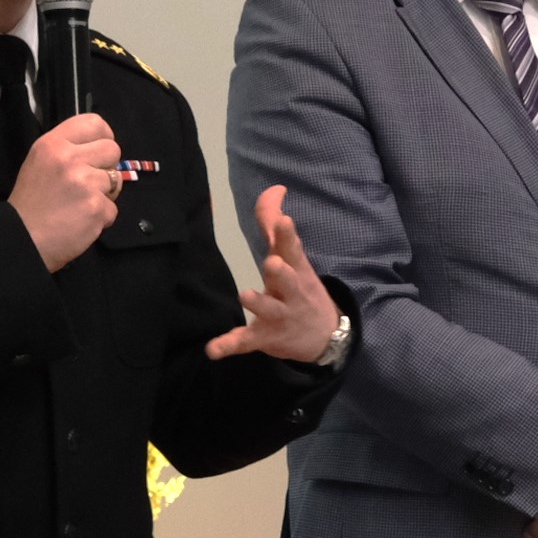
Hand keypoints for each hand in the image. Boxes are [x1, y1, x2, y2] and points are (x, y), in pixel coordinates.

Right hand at [10, 112, 122, 270]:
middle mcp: (69, 159)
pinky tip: (81, 220)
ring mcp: (85, 183)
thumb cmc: (30, 203)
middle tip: (90, 181)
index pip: (94, 122)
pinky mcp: (96, 207)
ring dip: (104, 193)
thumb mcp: (39, 162)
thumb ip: (66, 150)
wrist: (23, 239)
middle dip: (107, 166)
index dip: (103, 136)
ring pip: (116, 179)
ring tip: (81, 203)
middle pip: (112, 149)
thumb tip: (97, 148)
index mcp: (53, 144)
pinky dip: (101, 217)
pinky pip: (113, 208)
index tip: (99, 151)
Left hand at [206, 186, 340, 362]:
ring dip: (258, 303)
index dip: (287, 235)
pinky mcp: (265, 337)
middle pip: (287, 279)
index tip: (284, 221)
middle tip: (272, 263)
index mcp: (296, 269)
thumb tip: (275, 188)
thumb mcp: (293, 257)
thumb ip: (275, 222)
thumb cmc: (301, 287)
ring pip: (269, 309)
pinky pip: (245, 341)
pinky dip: (229, 345)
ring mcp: (279, 315)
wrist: (325, 337)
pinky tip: (212, 349)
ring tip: (246, 294)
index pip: (293, 249)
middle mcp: (291, 291)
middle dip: (280, 271)